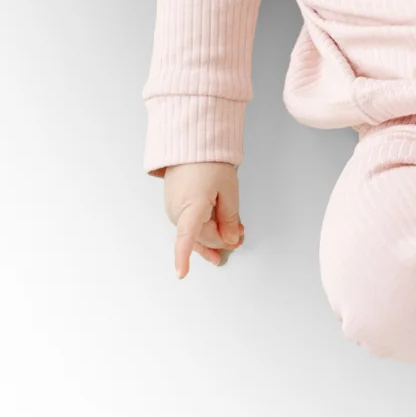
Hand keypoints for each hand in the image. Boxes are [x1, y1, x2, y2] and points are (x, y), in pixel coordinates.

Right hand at [162, 161, 243, 276]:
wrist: (191, 142)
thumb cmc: (209, 162)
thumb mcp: (228, 190)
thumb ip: (230, 218)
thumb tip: (230, 239)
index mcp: (190, 207)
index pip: (185, 237)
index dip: (183, 257)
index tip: (182, 273)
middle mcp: (177, 212)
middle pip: (201, 237)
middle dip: (221, 240)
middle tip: (241, 238)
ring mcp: (174, 209)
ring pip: (195, 232)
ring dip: (214, 235)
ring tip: (235, 235)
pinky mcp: (175, 204)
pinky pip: (190, 222)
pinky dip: (205, 227)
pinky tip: (218, 226)